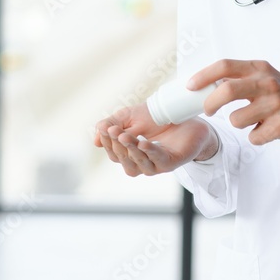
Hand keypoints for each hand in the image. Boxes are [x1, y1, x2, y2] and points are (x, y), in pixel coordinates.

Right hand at [93, 103, 216, 176]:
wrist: (185, 115)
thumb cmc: (156, 117)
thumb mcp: (130, 116)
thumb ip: (112, 125)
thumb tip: (95, 141)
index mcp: (129, 153)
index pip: (113, 152)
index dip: (107, 141)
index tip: (105, 128)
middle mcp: (141, 162)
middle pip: (123, 159)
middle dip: (116, 145)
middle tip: (113, 130)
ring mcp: (156, 164)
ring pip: (138, 163)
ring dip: (130, 149)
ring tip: (124, 135)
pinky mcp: (171, 162)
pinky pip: (158, 160)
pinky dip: (149, 152)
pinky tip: (143, 142)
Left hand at [188, 59, 279, 145]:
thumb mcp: (264, 76)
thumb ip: (239, 77)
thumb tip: (204, 84)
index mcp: (259, 68)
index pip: (224, 65)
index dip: (203, 75)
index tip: (190, 86)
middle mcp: (267, 82)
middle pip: (226, 90)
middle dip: (210, 103)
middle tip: (208, 111)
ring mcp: (276, 104)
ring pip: (237, 120)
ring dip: (239, 124)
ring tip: (253, 120)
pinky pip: (253, 137)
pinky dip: (256, 137)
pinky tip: (267, 130)